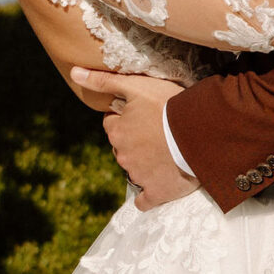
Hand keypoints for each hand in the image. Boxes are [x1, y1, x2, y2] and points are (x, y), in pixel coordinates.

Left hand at [70, 68, 196, 209]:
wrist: (200, 133)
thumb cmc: (169, 106)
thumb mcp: (136, 86)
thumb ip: (103, 81)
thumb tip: (74, 73)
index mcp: (116, 131)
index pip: (113, 124)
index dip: (128, 118)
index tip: (145, 114)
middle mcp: (123, 155)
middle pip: (123, 147)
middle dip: (135, 141)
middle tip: (157, 132)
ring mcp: (139, 176)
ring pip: (134, 169)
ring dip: (145, 162)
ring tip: (167, 152)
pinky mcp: (156, 192)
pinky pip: (144, 200)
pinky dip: (148, 195)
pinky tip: (156, 186)